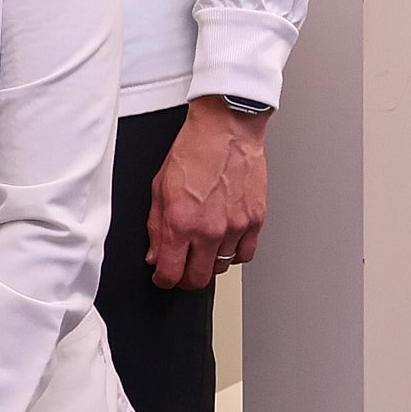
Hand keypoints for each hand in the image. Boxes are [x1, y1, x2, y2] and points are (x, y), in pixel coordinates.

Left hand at [146, 96, 268, 290]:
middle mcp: (209, 230)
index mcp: (181, 223)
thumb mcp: (159, 188)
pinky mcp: (255, 221)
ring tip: (203, 250)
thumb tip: (155, 254)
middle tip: (181, 269)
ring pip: (222, 268)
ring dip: (210, 264)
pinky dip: (234, 254)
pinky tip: (225, 243)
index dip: (163, 280)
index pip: (171, 273)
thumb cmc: (193, 151)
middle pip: (198, 278)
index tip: (163, 278)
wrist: (225, 131)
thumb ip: (156, 227)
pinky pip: (245, 254)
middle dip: (185, 278)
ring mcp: (235, 227)